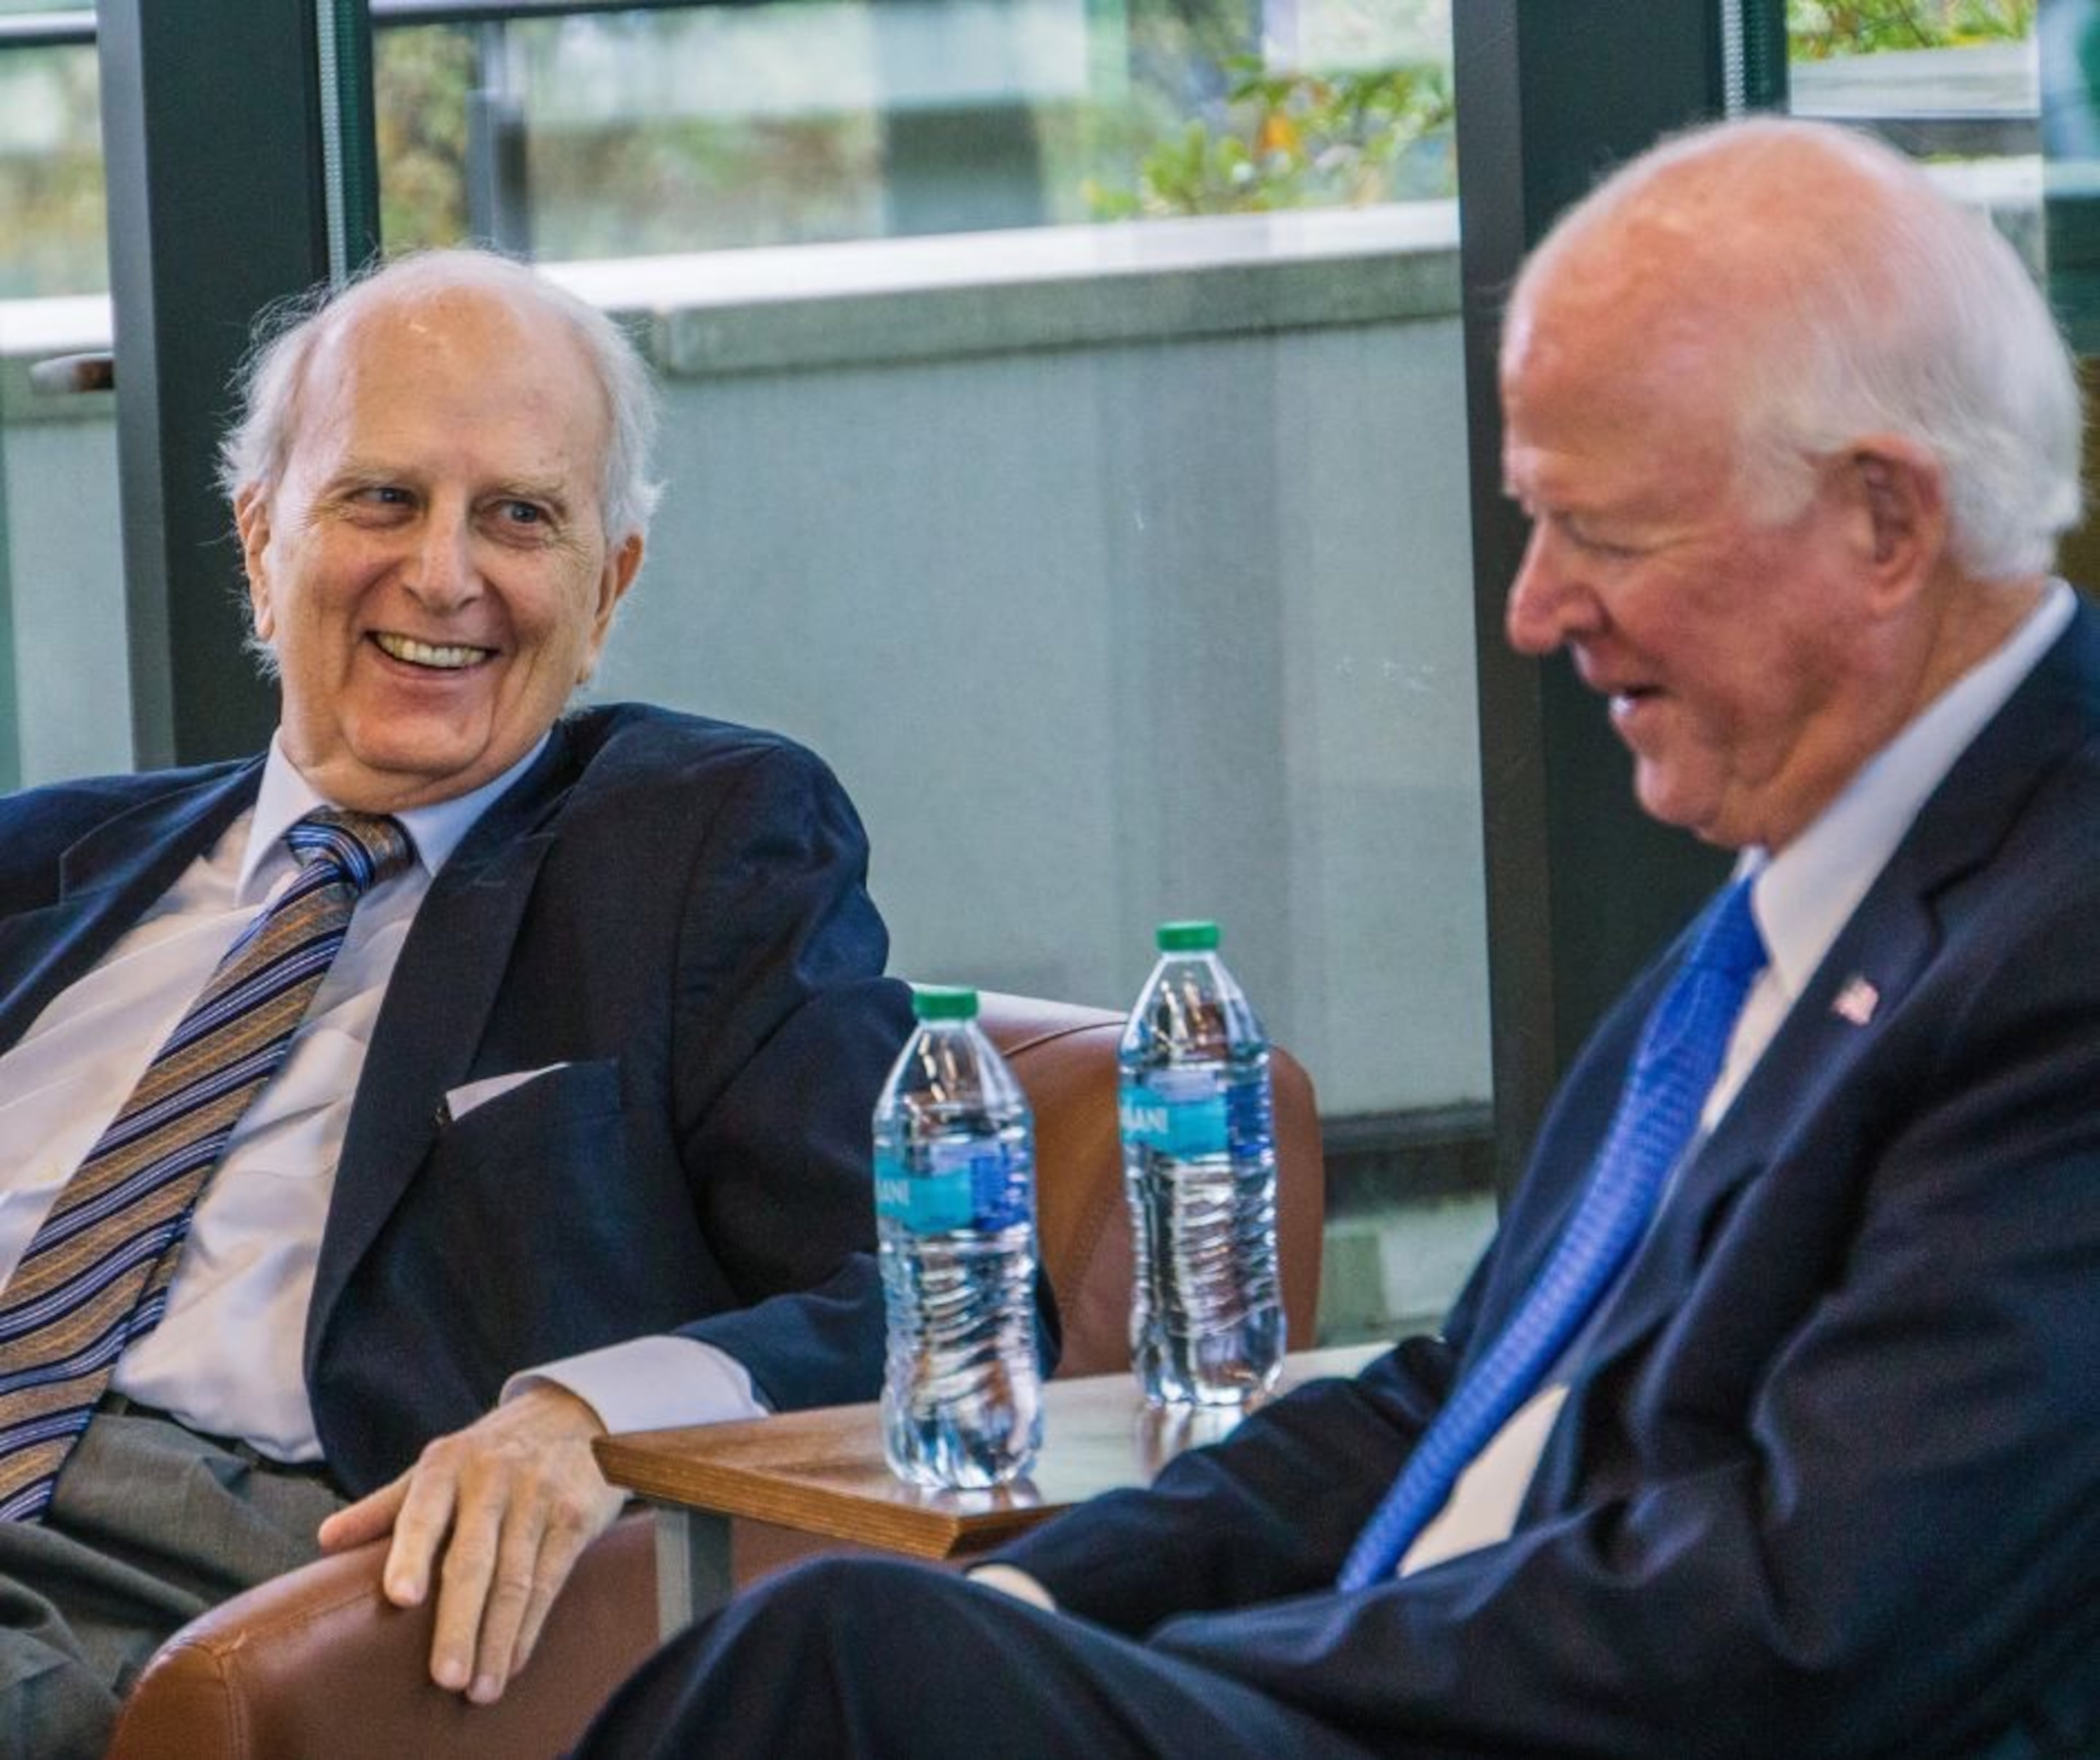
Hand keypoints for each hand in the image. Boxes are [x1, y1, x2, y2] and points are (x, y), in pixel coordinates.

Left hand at [316, 1382, 625, 1703]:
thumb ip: (386, 1506)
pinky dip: (530, 1626)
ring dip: (496, 1640)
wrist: (575, 1412)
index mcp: (448, 1464)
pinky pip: (551, 1579)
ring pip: (515, 1579)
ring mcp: (539, 1496)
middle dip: (459, 1623)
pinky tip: (513, 1659)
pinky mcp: (576, 1515)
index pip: (423, 1513)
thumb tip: (325, 1541)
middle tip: (446, 1678)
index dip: (411, 1555)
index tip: (402, 1598)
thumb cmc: (491, 1452)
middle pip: (473, 1559)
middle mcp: (494, 1477)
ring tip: (480, 1690)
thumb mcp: (439, 1465)